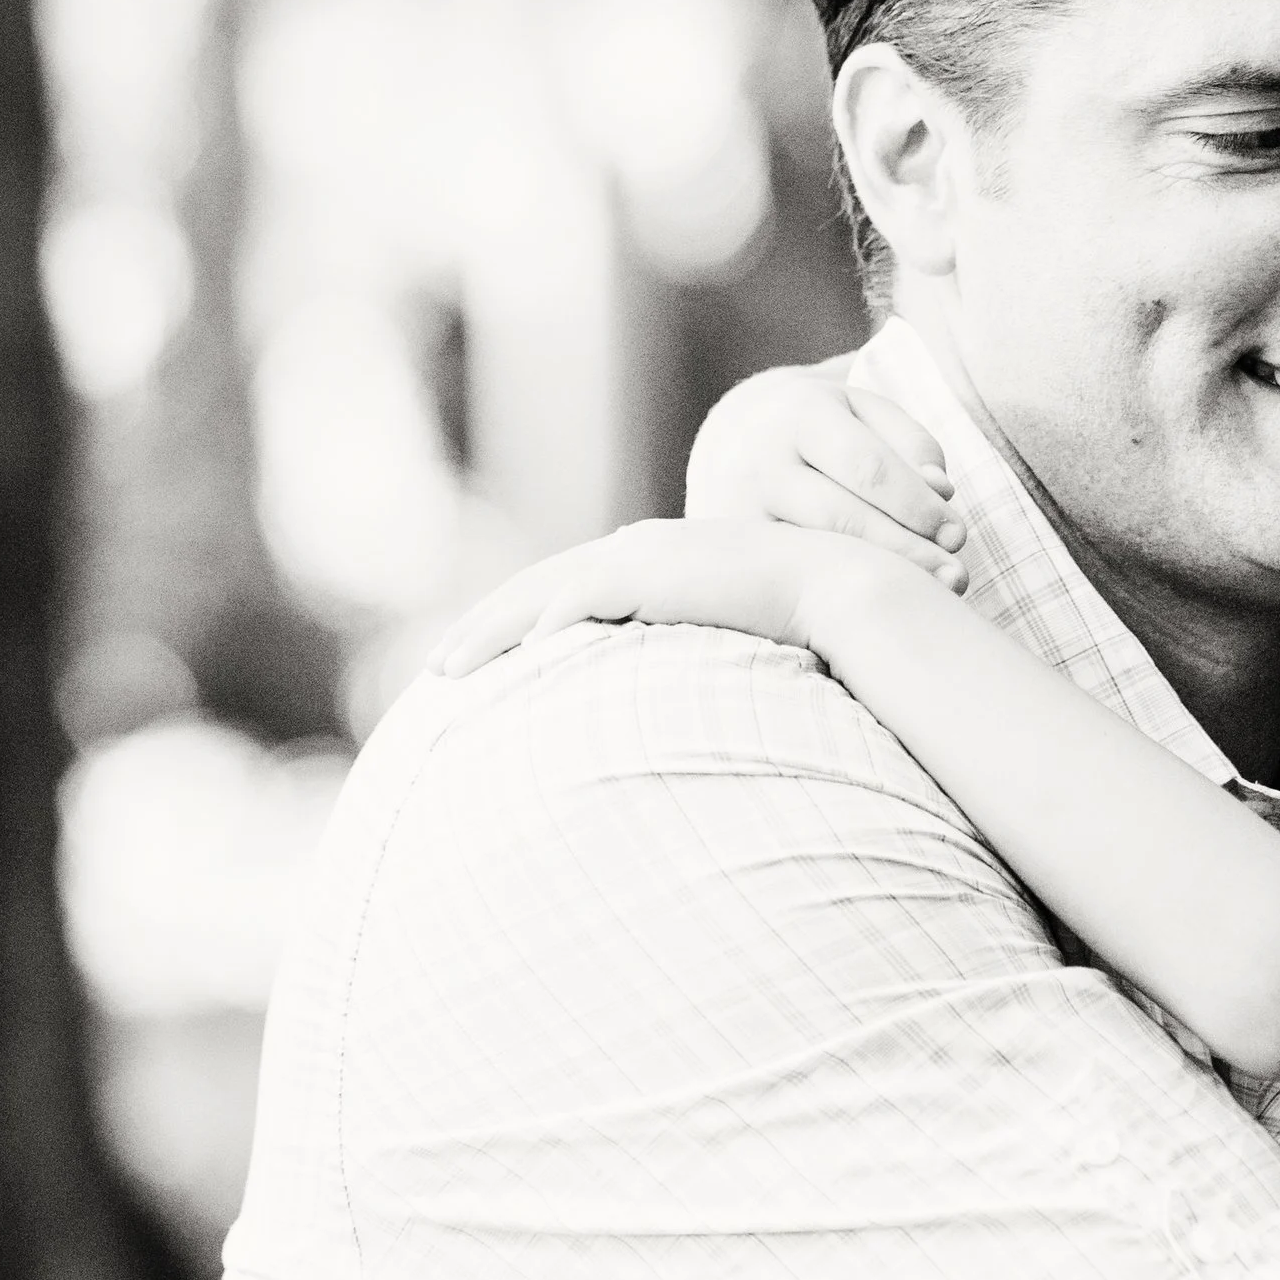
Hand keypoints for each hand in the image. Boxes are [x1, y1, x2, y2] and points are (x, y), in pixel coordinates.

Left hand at [433, 518, 873, 675]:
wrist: (843, 588)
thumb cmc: (797, 628)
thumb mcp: (726, 648)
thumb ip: (687, 668)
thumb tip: (665, 727)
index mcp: (651, 567)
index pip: (563, 593)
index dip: (515, 625)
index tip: (478, 661)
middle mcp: (638, 552)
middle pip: (537, 587)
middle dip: (483, 626)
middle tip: (436, 668)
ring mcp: (645, 556)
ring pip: (544, 590)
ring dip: (493, 629)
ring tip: (449, 667)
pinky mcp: (658, 568)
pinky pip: (586, 594)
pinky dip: (549, 620)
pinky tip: (524, 652)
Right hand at [684, 359, 965, 586]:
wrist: (737, 436)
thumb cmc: (828, 427)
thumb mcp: (869, 413)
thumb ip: (912, 445)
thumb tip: (940, 493)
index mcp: (801, 414)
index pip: (867, 467)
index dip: (916, 506)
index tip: (957, 534)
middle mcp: (761, 462)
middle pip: (840, 518)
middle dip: (905, 551)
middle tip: (957, 576)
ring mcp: (736, 511)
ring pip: (810, 558)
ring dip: (873, 581)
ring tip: (930, 598)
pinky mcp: (732, 552)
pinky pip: (786, 582)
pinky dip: (833, 597)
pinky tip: (874, 609)